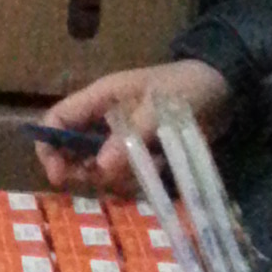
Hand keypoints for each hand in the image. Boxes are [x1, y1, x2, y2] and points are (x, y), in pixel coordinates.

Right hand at [36, 58, 230, 188]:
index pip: (58, 118)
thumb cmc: (186, 88)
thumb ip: (129, 138)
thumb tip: (100, 168)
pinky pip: (126, 172)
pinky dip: (136, 178)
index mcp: (100, 97)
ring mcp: (123, 136)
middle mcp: (105, 118)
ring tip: (139, 173)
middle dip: (80, 169)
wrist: (222, 88)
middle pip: (72, 148)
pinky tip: (156, 170)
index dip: (49, 145)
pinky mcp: (142, 151)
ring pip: (100, 165)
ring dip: (113, 176)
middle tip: (99, 183)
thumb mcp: (157, 110)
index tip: (58, 175)